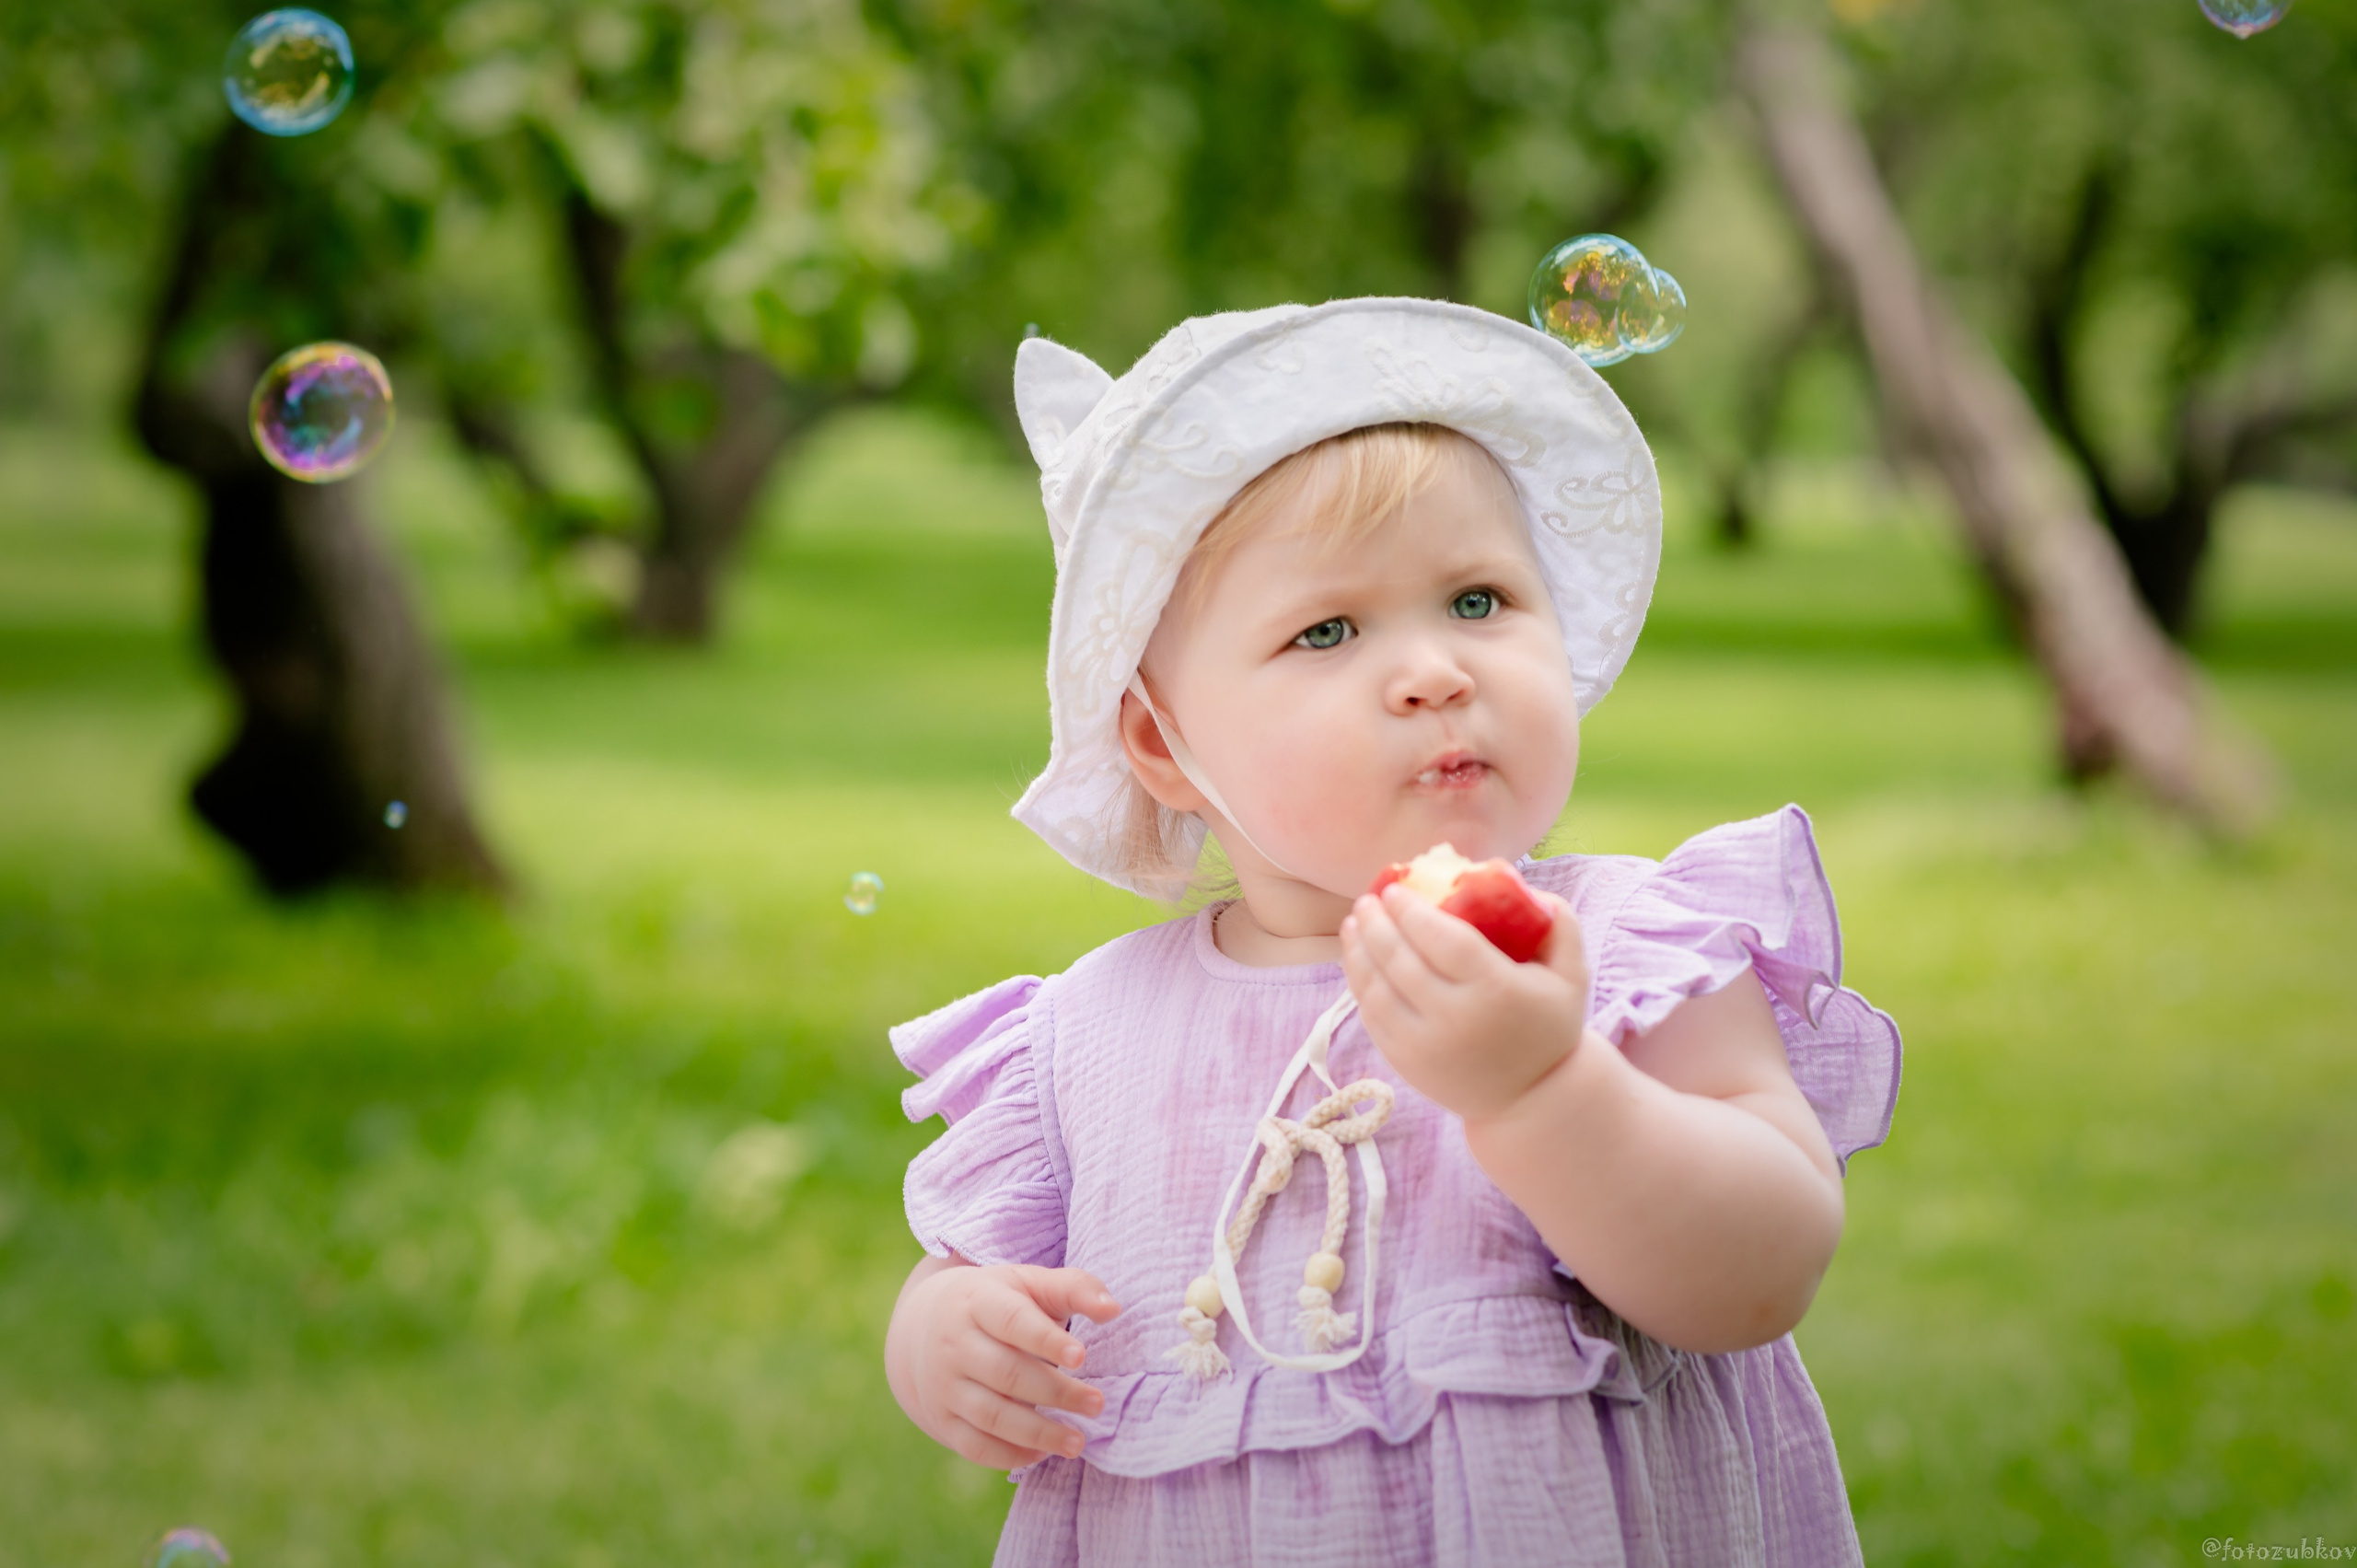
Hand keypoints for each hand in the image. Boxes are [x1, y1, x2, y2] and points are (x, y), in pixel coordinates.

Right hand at [889, 1262, 1121, 1468]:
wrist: (921, 1325)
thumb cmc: (994, 1302)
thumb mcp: (1026, 1282)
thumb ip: (1072, 1288)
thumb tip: (1113, 1310)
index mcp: (977, 1301)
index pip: (1012, 1321)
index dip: (1046, 1340)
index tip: (1081, 1357)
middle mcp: (954, 1343)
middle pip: (1006, 1373)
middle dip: (1056, 1392)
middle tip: (1097, 1404)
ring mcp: (943, 1384)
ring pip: (991, 1414)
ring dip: (1038, 1432)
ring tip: (1078, 1441)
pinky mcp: (941, 1419)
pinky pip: (974, 1445)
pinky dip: (1009, 1454)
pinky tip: (1042, 1453)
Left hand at [1341, 885, 1590, 1122]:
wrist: (1534, 1098)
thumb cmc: (1550, 1024)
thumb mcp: (1572, 973)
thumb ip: (1558, 921)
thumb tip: (1511, 877)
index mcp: (1495, 990)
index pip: (1441, 939)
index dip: (1412, 911)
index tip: (1395, 889)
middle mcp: (1455, 1019)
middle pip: (1401, 960)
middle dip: (1377, 923)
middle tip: (1369, 899)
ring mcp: (1424, 1044)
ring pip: (1377, 987)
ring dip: (1359, 950)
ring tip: (1355, 922)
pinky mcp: (1405, 1063)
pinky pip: (1372, 1015)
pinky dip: (1360, 982)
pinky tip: (1358, 958)